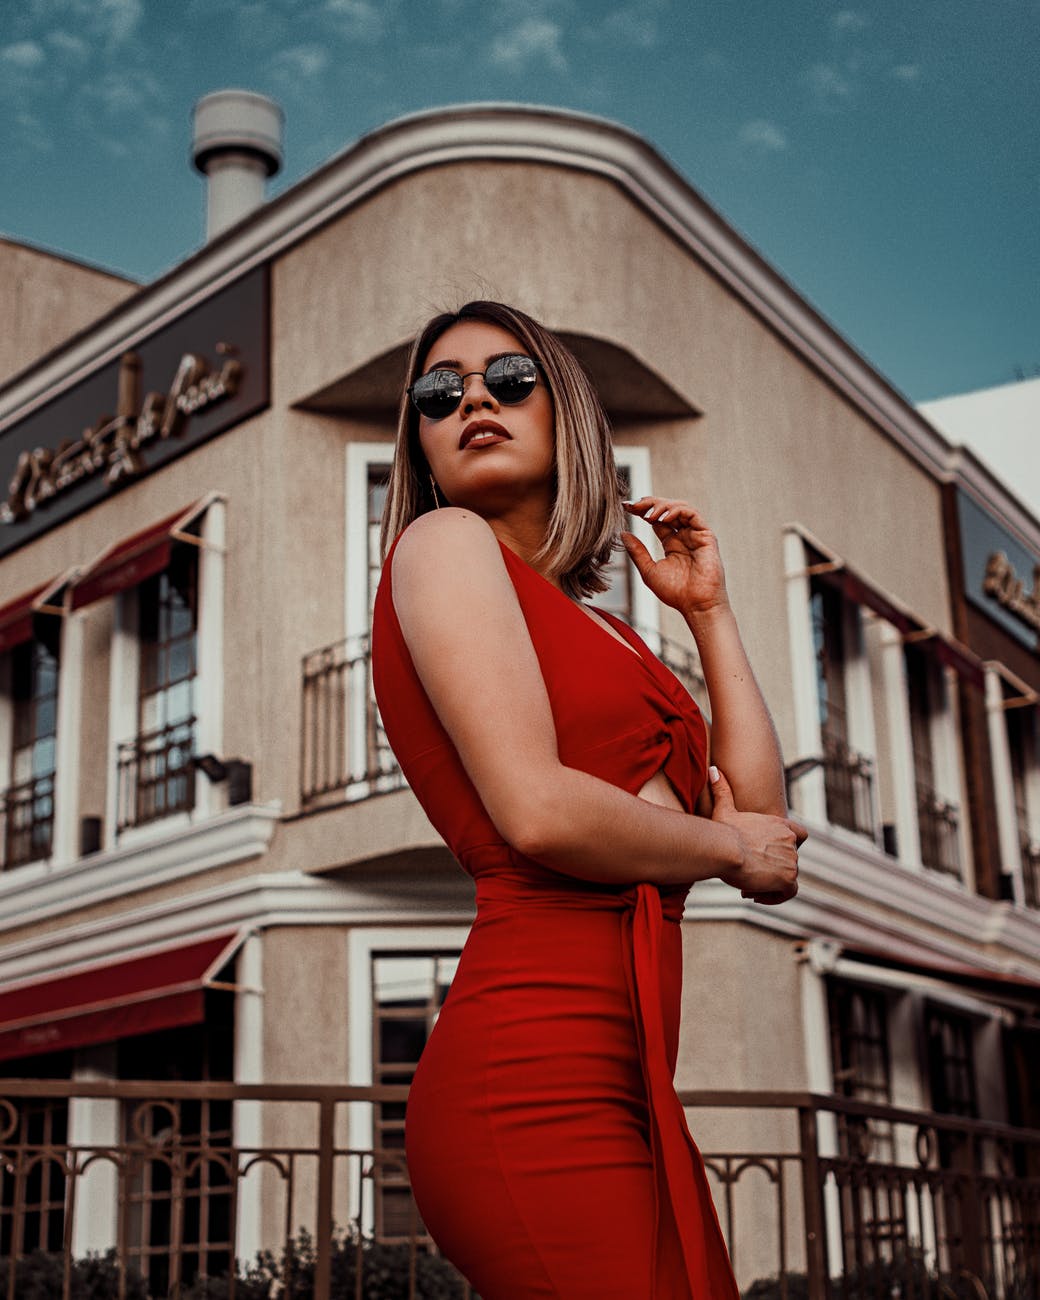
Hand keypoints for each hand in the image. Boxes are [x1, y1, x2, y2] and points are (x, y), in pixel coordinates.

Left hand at [621, 497, 728, 616]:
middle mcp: (685, 536)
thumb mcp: (649, 570)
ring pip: (680, 508)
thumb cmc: (675, 593)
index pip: (656, 520)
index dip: (642, 511)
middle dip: (650, 504)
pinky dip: (676, 511)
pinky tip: (662, 517)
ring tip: (647, 513)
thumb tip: (622, 534)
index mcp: (672, 544)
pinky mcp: (706, 536)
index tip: (626, 506)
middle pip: (667, 510)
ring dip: (662, 506)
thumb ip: (637, 552)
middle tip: (634, 504)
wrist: (696, 605)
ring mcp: (696, 535)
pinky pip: (692, 514)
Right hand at [709, 767, 803, 904]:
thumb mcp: (724, 809)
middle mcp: (790, 842)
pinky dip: (775, 896)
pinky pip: (789, 892)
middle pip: (790, 860)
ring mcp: (792, 860)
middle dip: (771, 869)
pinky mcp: (788, 878)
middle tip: (748, 874)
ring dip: (770, 884)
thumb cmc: (723, 831)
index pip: (801, 835)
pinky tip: (755, 895)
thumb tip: (713, 770)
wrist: (726, 849)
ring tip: (747, 887)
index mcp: (779, 826)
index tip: (770, 855)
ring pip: (788, 877)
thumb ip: (722, 790)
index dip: (791, 846)